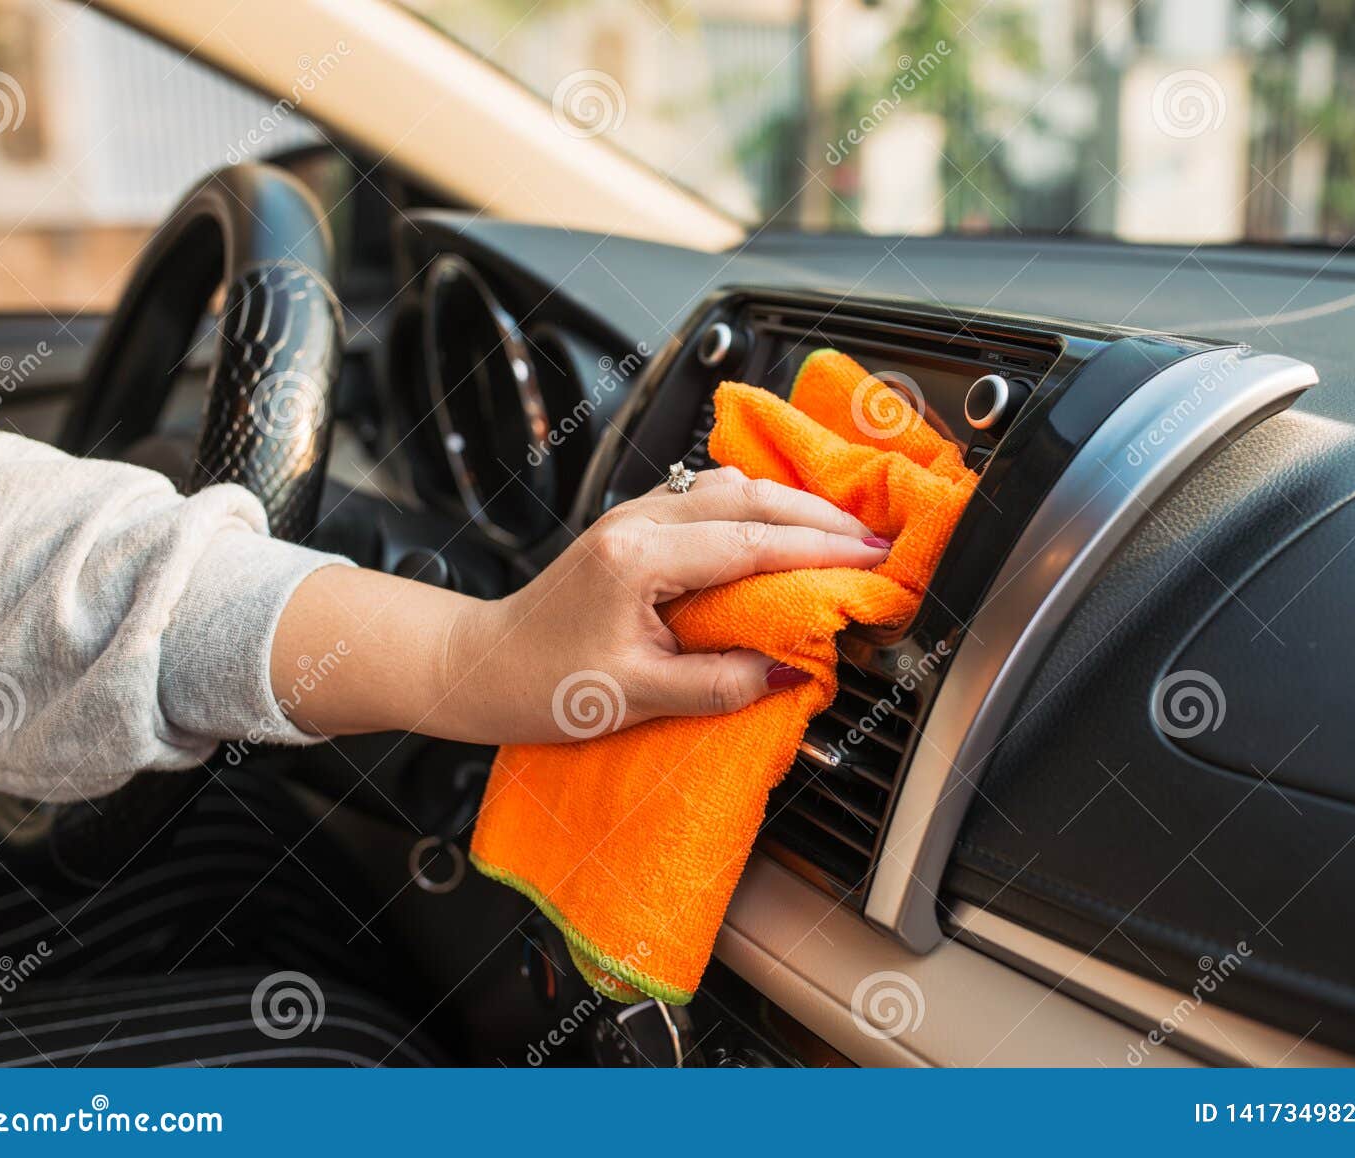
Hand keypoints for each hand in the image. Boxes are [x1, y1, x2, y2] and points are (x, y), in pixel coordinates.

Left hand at [445, 467, 887, 742]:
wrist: (480, 664)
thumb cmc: (541, 683)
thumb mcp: (632, 698)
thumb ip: (715, 685)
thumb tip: (786, 671)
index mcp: (637, 557)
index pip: (750, 543)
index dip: (820, 550)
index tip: (872, 561)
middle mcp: (636, 521)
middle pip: (748, 496)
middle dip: (819, 516)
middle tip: (874, 542)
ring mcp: (633, 515)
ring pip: (729, 488)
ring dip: (790, 505)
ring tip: (842, 533)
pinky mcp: (632, 524)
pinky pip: (708, 498)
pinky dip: (757, 509)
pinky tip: (782, 527)